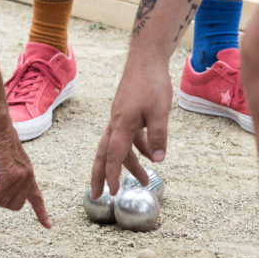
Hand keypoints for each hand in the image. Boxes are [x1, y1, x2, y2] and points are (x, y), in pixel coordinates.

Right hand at [0, 130, 50, 228]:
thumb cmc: (0, 143)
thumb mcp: (10, 162)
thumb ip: (12, 175)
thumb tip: (5, 190)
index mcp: (29, 176)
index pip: (37, 198)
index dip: (42, 213)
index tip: (48, 227)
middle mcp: (28, 178)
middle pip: (13, 206)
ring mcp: (19, 178)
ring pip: (1, 201)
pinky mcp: (7, 176)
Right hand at [91, 63, 172, 196]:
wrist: (146, 60)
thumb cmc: (152, 83)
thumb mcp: (160, 112)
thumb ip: (158, 136)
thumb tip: (158, 160)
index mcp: (122, 125)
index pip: (112, 156)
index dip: (111, 176)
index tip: (113, 193)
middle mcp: (116, 124)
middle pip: (103, 155)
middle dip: (100, 177)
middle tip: (98, 197)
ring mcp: (120, 119)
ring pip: (118, 148)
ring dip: (128, 165)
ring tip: (145, 181)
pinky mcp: (127, 114)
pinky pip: (128, 137)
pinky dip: (137, 148)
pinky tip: (150, 155)